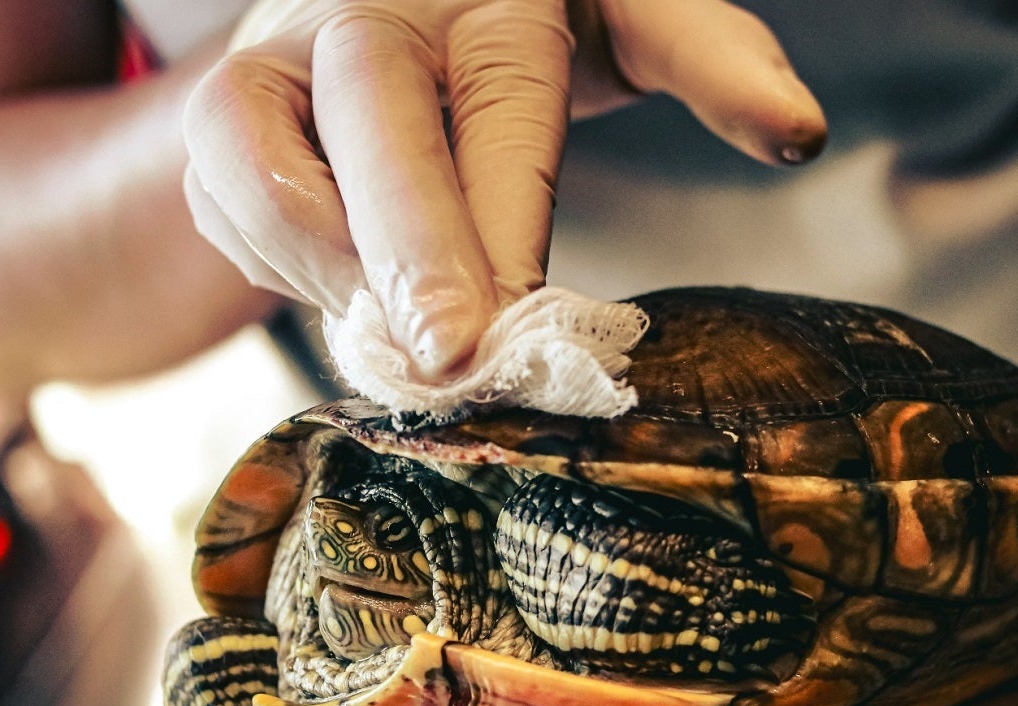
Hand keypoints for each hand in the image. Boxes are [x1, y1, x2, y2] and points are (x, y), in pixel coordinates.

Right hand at [184, 0, 825, 381]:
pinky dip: (286, 272)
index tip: (506, 330)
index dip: (502, 220)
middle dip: (408, 249)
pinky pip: (232, 207)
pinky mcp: (221, 115)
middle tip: (444, 359)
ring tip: (399, 355)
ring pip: (271, 173)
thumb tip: (796, 135)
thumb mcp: (624, 13)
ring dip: (335, 275)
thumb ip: (706, 56)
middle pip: (378, 122)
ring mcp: (275, 57)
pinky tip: (348, 305)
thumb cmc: (520, 18)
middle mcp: (366, 12)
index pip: (500, 106)